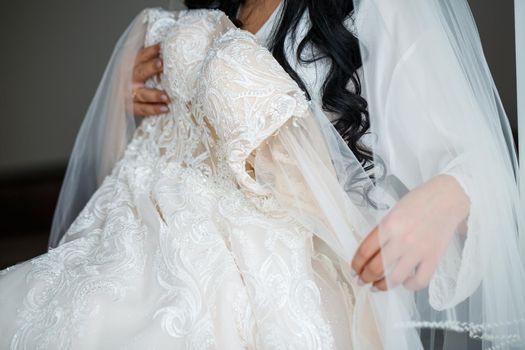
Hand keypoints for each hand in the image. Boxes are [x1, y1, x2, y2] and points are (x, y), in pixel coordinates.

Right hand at [132, 44, 170, 115]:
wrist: (131, 97)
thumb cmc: (147, 78)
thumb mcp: (147, 65)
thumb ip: (156, 57)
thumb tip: (174, 42)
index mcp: (132, 65)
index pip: (140, 56)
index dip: (150, 51)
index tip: (162, 46)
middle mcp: (129, 79)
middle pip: (139, 72)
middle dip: (150, 68)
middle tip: (162, 64)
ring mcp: (130, 94)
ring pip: (141, 94)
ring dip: (154, 95)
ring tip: (167, 97)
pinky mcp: (132, 107)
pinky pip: (142, 109)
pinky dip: (153, 109)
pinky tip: (165, 109)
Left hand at [351, 174, 469, 291]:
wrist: (448, 198)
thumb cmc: (419, 202)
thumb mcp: (393, 212)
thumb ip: (382, 232)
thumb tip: (370, 252)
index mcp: (388, 226)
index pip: (365, 251)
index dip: (356, 264)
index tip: (354, 270)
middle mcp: (401, 240)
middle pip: (376, 267)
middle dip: (365, 277)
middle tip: (362, 280)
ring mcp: (418, 251)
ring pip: (394, 278)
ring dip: (381, 286)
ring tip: (377, 287)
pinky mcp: (433, 258)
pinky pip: (419, 281)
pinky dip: (409, 285)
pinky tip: (404, 282)